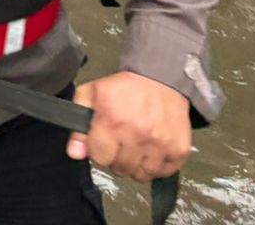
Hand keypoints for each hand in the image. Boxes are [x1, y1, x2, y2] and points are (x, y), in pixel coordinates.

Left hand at [68, 72, 191, 181]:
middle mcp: (137, 135)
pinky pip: (162, 173)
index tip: (104, 142)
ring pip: (141, 175)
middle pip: (120, 169)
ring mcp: (160, 145)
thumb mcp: (91, 95)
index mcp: (112, 121)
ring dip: (136, 165)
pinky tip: (152, 150)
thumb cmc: (123, 88)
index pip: (99, 158)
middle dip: (117, 158)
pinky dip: (156, 166)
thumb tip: (75, 154)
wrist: (160, 80)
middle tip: (121, 143)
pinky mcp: (178, 150)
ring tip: (136, 147)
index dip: (99, 151)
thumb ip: (78, 125)